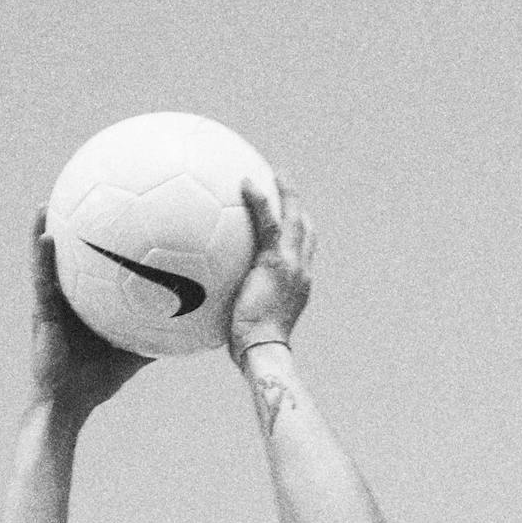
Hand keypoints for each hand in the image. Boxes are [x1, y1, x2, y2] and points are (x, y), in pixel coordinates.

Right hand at [29, 210, 151, 413]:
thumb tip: (190, 327)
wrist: (69, 403)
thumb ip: (156, 337)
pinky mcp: (41, 313)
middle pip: (68, 258)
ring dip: (43, 231)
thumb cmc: (97, 381)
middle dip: (69, 229)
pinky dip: (41, 257)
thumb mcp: (135, 353)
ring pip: (46, 262)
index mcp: (84, 305)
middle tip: (77, 197)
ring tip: (47, 203)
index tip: (109, 214)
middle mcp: (65, 299)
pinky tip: (46, 236)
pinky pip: (42, 280)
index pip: (91, 269)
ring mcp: (51, 304)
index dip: (96, 244)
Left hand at [227, 181, 313, 362]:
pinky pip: (267, 224)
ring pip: (294, 220)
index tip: (291, 217)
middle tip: (286, 184)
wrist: (263, 350)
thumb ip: (239, 308)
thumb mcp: (249, 326)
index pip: (304, 252)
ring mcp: (292, 265)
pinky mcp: (275, 263)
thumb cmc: (252, 349)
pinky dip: (259, 201)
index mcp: (299, 285)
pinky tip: (245, 183)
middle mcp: (301, 272)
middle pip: (306, 230)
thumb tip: (215, 310)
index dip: (300, 231)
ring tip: (275, 172)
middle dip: (298, 205)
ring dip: (287, 193)